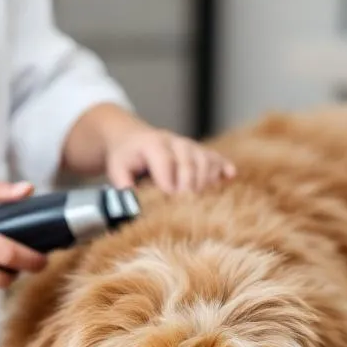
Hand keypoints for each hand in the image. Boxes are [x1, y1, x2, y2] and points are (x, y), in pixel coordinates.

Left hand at [104, 126, 235, 194]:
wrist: (133, 137)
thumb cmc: (126, 158)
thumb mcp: (117, 169)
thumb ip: (124, 186)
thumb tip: (133, 206)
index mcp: (153, 145)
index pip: (166, 163)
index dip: (169, 183)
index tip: (170, 202)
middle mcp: (175, 142)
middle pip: (190, 164)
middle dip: (190, 187)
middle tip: (188, 208)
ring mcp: (190, 145)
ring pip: (205, 160)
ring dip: (206, 181)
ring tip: (203, 201)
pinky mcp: (200, 151)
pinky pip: (216, 157)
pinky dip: (223, 167)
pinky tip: (230, 176)